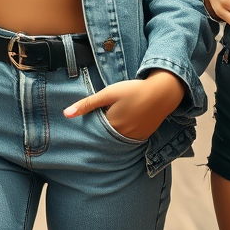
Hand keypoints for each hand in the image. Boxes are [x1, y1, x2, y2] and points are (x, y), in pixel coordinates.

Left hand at [63, 70, 185, 141]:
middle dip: (101, 127)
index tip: (94, 114)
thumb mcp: (108, 93)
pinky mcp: (143, 137)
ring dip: (114, 129)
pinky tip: (129, 119)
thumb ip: (87, 104)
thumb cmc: (134, 90)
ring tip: (120, 114)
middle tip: (108, 114)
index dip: (92, 120)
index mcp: (111, 126)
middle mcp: (122, 136)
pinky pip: (128, 138)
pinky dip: (125, 131)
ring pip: (116, 137)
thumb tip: (66, 114)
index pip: (93, 129)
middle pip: (104, 135)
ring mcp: (134, 138)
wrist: (163, 92)